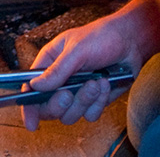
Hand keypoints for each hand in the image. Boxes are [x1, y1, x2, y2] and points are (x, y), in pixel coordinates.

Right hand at [20, 0, 159, 130]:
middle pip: (49, 108)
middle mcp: (60, 81)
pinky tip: (105, 84)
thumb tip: (35, 86)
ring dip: (83, 100)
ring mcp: (77, 92)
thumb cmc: (102, 36)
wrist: (131, 41)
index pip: (31, 89)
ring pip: (70, 115)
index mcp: (49, 64)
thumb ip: (57, 70)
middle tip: (68, 93)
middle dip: (60, 104)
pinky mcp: (94, 101)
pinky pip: (90, 115)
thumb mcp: (77, 49)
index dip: (28, 107)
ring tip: (96, 82)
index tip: (32, 122)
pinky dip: (99, 102)